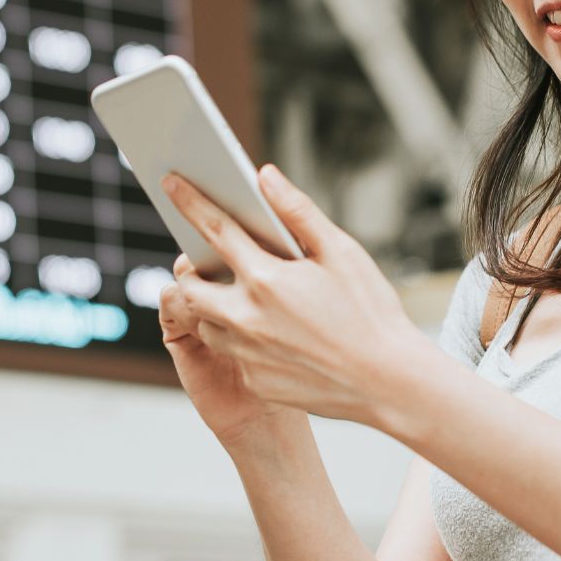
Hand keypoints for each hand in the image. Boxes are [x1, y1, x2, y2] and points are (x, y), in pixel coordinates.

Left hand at [162, 164, 431, 429]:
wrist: (389, 383)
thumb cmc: (371, 313)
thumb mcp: (342, 252)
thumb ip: (298, 212)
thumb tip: (265, 177)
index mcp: (267, 279)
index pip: (215, 230)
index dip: (190, 203)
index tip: (171, 184)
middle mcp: (246, 318)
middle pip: (192, 286)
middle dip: (192, 270)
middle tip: (211, 261)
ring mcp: (247, 354)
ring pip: (208, 324)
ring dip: (214, 307)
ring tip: (246, 297)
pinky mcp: (254, 381)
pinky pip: (233, 354)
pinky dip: (243, 339)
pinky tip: (275, 335)